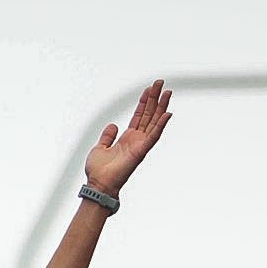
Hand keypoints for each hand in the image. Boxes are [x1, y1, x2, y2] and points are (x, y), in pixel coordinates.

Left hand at [83, 79, 172, 195]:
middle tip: (160, 83)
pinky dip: (161, 124)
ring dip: (161, 106)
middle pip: (149, 115)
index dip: (144, 102)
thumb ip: (108, 135)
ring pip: (154, 122)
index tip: (149, 89)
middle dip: (154, 98)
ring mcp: (140, 145)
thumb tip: (113, 125)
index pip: (139, 116)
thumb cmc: (99, 171)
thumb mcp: (100, 147)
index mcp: (127, 138)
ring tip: (167, 92)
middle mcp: (136, 140)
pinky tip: (168, 113)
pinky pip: (154, 136)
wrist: (98, 184)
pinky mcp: (141, 151)